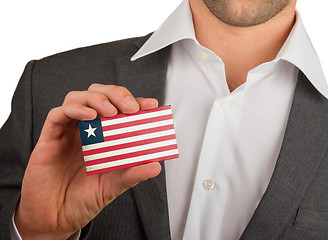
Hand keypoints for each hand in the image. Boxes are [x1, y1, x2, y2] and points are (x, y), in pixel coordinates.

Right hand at [15, 84, 160, 239]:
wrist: (55, 219)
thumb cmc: (82, 199)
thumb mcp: (113, 186)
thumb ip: (132, 174)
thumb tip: (156, 166)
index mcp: (102, 137)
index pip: (119, 109)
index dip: (135, 102)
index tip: (151, 105)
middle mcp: (85, 130)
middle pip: (98, 94)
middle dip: (116, 94)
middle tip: (130, 107)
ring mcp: (67, 132)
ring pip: (78, 97)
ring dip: (96, 98)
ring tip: (110, 111)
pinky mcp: (49, 138)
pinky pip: (57, 114)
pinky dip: (74, 109)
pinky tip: (89, 116)